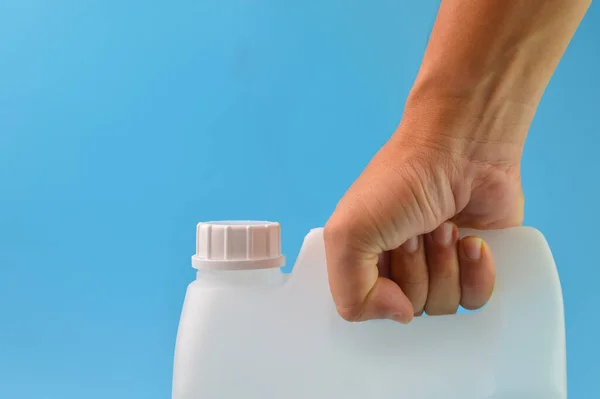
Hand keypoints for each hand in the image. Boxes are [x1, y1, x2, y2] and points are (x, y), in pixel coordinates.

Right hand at [324, 104, 524, 322]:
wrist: (462, 148)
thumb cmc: (401, 180)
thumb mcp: (349, 231)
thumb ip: (349, 290)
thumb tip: (397, 315)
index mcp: (363, 259)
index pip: (365, 309)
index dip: (379, 294)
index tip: (387, 255)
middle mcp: (398, 268)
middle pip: (408, 310)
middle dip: (415, 270)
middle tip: (416, 231)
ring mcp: (438, 268)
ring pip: (443, 307)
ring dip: (445, 264)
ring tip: (444, 227)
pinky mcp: (475, 267)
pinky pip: (476, 300)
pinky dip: (475, 272)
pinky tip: (472, 241)